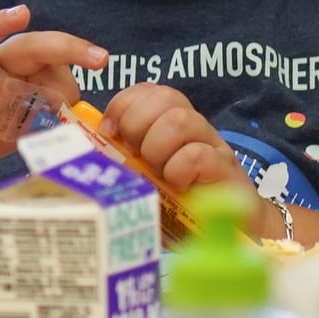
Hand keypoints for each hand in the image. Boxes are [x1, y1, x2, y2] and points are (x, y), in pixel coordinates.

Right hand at [0, 5, 108, 185]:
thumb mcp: (23, 120)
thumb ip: (48, 108)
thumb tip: (71, 103)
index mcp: (19, 70)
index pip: (53, 58)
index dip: (76, 55)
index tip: (102, 60)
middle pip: (29, 44)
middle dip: (64, 46)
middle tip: (98, 58)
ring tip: (20, 13)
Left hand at [101, 82, 254, 201]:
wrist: (230, 227)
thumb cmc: (178, 200)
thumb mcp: (144, 174)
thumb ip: (122, 157)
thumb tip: (88, 145)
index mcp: (172, 122)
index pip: (148, 90)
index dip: (123, 105)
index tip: (110, 133)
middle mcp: (194, 127)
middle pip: (164, 96)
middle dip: (137, 124)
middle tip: (136, 155)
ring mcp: (213, 145)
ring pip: (179, 120)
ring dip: (157, 148)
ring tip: (158, 172)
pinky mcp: (225, 168)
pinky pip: (196, 156)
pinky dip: (178, 171)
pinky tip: (178, 184)